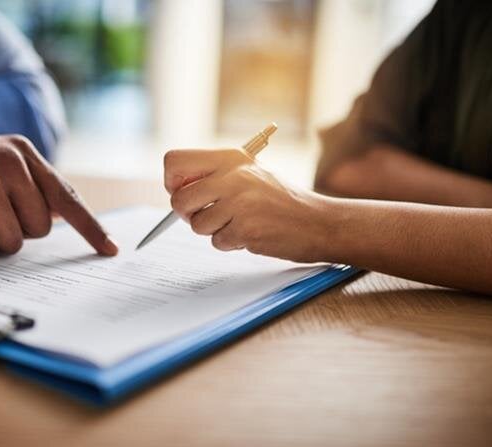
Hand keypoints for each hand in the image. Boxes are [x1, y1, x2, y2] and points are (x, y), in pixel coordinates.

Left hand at [164, 148, 331, 262]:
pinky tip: (252, 233)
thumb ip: (215, 177)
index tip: (185, 192)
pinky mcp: (246, 228)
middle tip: (208, 216)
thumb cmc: (281, 201)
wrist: (319, 222)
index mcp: (230, 157)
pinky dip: (232, 243)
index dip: (173, 182)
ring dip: (214, 231)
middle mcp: (233, 175)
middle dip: (187, 214)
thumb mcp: (249, 175)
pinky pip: (218, 242)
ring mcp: (239, 202)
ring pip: (197, 225)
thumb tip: (175, 190)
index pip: (174, 161)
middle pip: (179, 199)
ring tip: (239, 223)